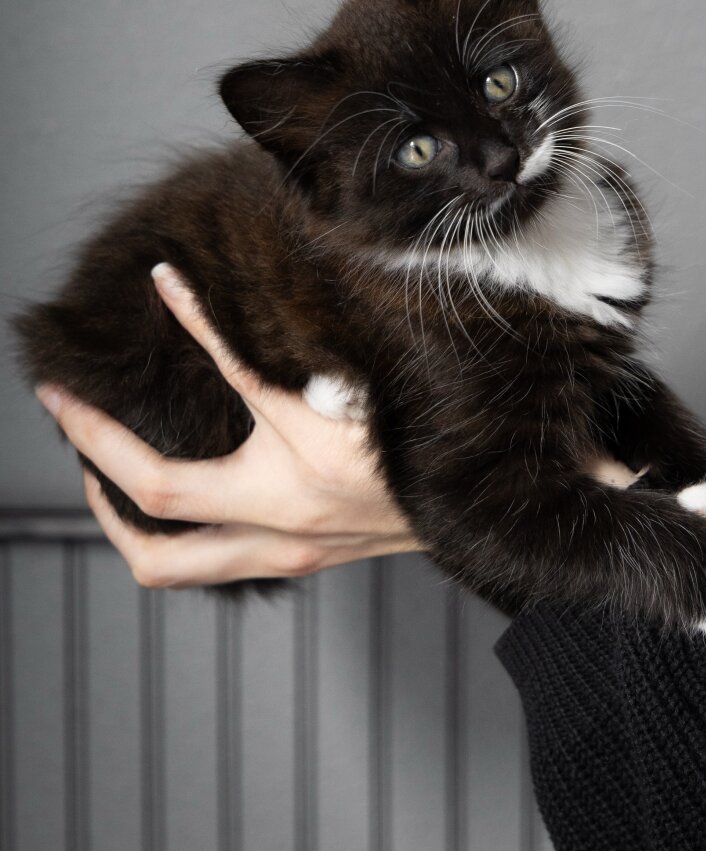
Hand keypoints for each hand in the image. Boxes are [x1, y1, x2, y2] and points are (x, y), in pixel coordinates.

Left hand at [36, 264, 419, 587]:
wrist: (489, 512)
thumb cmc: (434, 440)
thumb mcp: (366, 384)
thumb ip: (297, 342)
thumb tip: (247, 286)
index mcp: (309, 466)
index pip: (231, 378)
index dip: (187, 324)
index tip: (157, 285)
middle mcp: (286, 522)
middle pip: (154, 512)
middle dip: (95, 457)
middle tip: (70, 410)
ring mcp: (285, 553)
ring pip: (166, 565)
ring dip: (118, 517)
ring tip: (99, 467)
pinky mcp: (294, 562)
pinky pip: (202, 566)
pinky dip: (166, 534)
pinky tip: (166, 496)